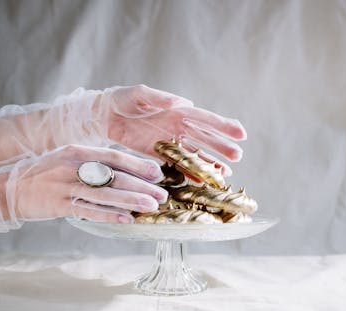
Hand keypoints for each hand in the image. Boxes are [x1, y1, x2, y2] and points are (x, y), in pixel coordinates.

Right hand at [0, 144, 168, 222]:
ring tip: (151, 206)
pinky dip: (109, 215)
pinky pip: (89, 211)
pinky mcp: (59, 205)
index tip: (157, 172)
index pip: (114, 156)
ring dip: (131, 200)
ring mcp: (66, 186)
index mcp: (77, 151)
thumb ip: (92, 163)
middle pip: (115, 176)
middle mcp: (73, 166)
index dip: (138, 164)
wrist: (8, 188)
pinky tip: (126, 219)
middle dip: (141, 186)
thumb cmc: (43, 174)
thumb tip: (123, 171)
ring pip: (106, 194)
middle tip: (161, 195)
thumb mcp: (67, 160)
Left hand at [101, 85, 246, 175]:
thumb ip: (159, 98)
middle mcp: (177, 127)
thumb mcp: (139, 94)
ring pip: (194, 153)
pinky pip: (177, 164)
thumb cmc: (122, 99)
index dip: (223, 126)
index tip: (241, 134)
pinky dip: (188, 172)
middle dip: (221, 147)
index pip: (205, 118)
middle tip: (238, 156)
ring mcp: (169, 141)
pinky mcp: (158, 153)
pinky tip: (200, 180)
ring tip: (225, 173)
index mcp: (177, 110)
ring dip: (209, 162)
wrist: (104, 115)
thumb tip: (181, 102)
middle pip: (205, 138)